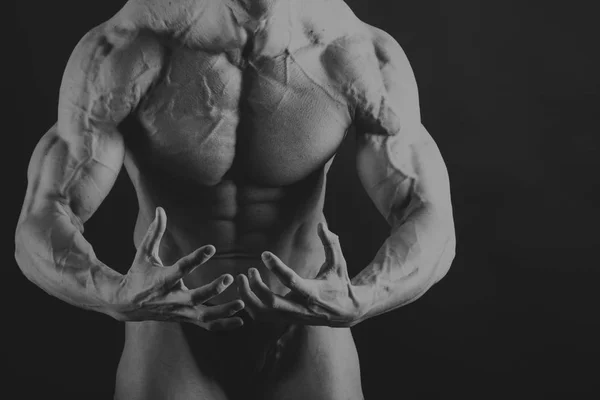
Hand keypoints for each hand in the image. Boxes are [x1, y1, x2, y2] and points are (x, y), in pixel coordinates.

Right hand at [108, 207, 244, 330]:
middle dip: (212, 290)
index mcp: (162, 280)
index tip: (211, 247)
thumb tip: (161, 209)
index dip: (196, 258)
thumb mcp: (143, 253)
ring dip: (223, 312)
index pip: (181, 268)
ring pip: (203, 316)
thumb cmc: (137, 274)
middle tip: (228, 277)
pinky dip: (223, 325)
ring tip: (241, 303)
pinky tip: (240, 322)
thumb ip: (154, 232)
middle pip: (195, 298)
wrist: (125, 305)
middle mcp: (171, 298)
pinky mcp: (184, 318)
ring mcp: (179, 311)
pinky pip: (206, 325)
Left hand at [237, 223, 368, 327]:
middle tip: (249, 270)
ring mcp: (291, 316)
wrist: (345, 312)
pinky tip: (247, 289)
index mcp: (313, 292)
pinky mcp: (285, 319)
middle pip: (271, 302)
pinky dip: (249, 305)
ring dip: (247, 297)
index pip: (291, 281)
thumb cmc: (340, 283)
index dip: (276, 267)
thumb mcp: (338, 263)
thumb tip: (320, 224)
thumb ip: (330, 243)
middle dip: (256, 286)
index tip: (264, 254)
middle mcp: (300, 307)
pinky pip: (261, 317)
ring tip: (242, 279)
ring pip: (262, 313)